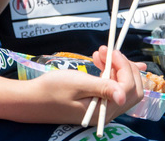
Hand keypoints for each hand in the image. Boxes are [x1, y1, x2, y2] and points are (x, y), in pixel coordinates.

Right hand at [19, 45, 142, 125]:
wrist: (32, 100)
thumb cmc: (52, 90)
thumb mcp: (77, 84)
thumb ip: (102, 88)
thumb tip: (123, 95)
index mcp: (103, 110)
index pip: (128, 87)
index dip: (124, 66)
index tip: (110, 51)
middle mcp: (106, 113)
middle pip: (132, 90)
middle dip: (125, 67)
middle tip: (109, 52)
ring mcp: (102, 109)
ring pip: (123, 87)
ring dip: (117, 68)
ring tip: (101, 53)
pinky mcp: (96, 104)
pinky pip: (112, 89)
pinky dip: (110, 73)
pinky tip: (99, 61)